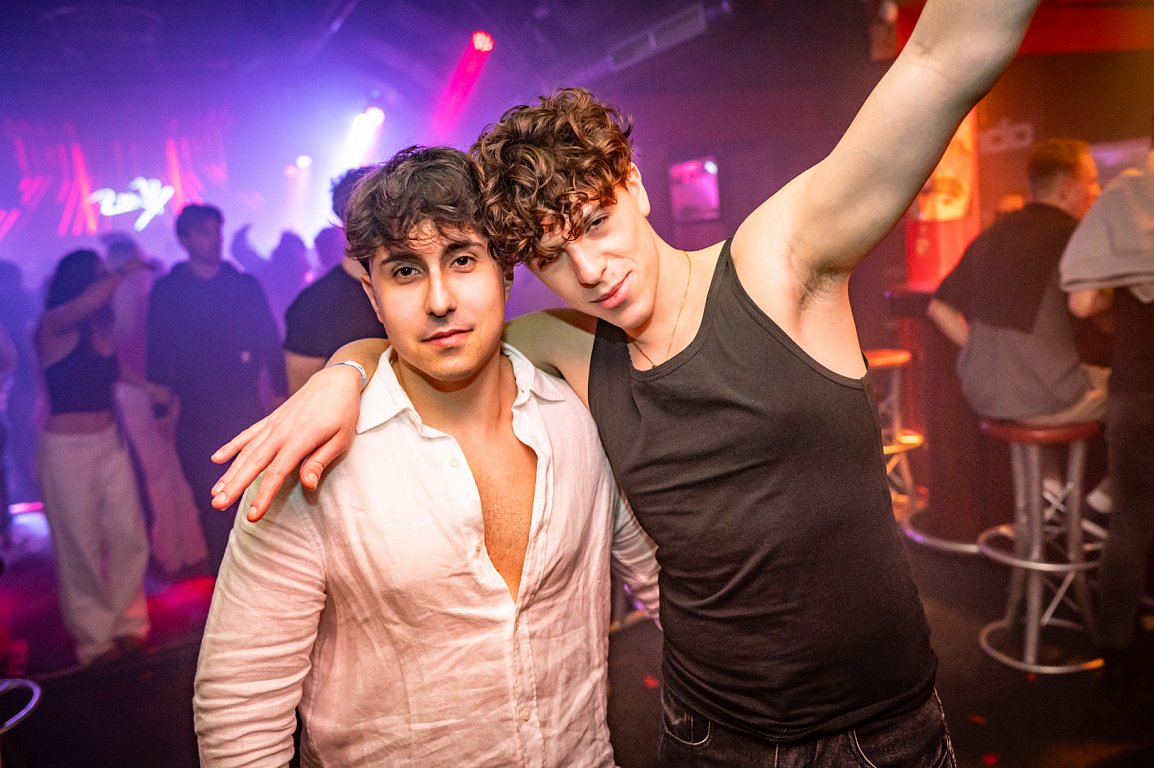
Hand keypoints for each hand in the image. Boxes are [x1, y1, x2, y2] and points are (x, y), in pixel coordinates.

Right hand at [209, 363, 362, 520]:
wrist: (335, 381)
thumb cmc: (343, 413)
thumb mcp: (341, 439)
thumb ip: (320, 462)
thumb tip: (307, 485)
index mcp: (300, 440)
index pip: (277, 473)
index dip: (264, 495)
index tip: (253, 515)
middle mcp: (281, 432)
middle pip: (254, 463)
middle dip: (235, 485)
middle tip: (217, 505)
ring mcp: (273, 425)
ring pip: (246, 451)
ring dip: (230, 472)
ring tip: (215, 492)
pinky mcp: (270, 420)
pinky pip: (247, 435)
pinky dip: (231, 446)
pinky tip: (217, 459)